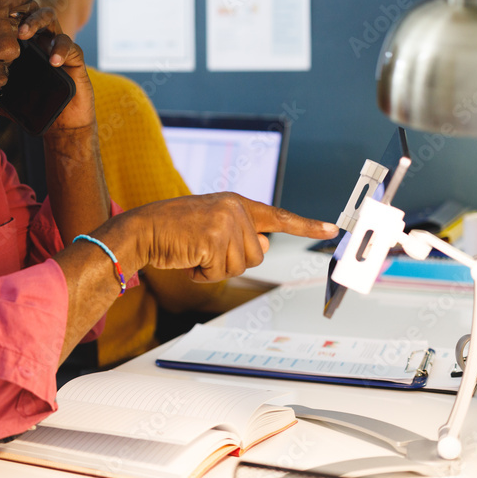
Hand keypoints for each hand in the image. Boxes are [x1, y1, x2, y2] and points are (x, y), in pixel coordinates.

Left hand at [17, 7, 94, 131]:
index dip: (7, 15)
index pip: (17, 21)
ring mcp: (59, 46)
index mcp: (26, 46)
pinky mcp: (75, 58)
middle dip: (22, 14)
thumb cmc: (38, 107)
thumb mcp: (11, 100)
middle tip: (9, 26)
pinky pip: (70, 46)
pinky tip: (53, 62)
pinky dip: (60, 50)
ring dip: (37, 22)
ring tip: (24, 34)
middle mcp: (42, 40)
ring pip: (52, 20)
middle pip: (33, 13)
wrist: (64, 123)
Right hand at [128, 193, 337, 281]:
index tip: (332, 229)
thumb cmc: (175, 231)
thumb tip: (264, 247)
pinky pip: (219, 273)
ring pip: (239, 267)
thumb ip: (240, 235)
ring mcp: (225, 223)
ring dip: (214, 269)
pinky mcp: (213, 239)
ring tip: (194, 252)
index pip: (277, 216)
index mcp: (236, 203)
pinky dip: (202, 274)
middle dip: (230, 262)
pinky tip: (187, 258)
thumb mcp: (212, 227)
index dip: (306, 225)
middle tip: (204, 250)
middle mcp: (235, 209)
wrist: (143, 229)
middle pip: (255, 256)